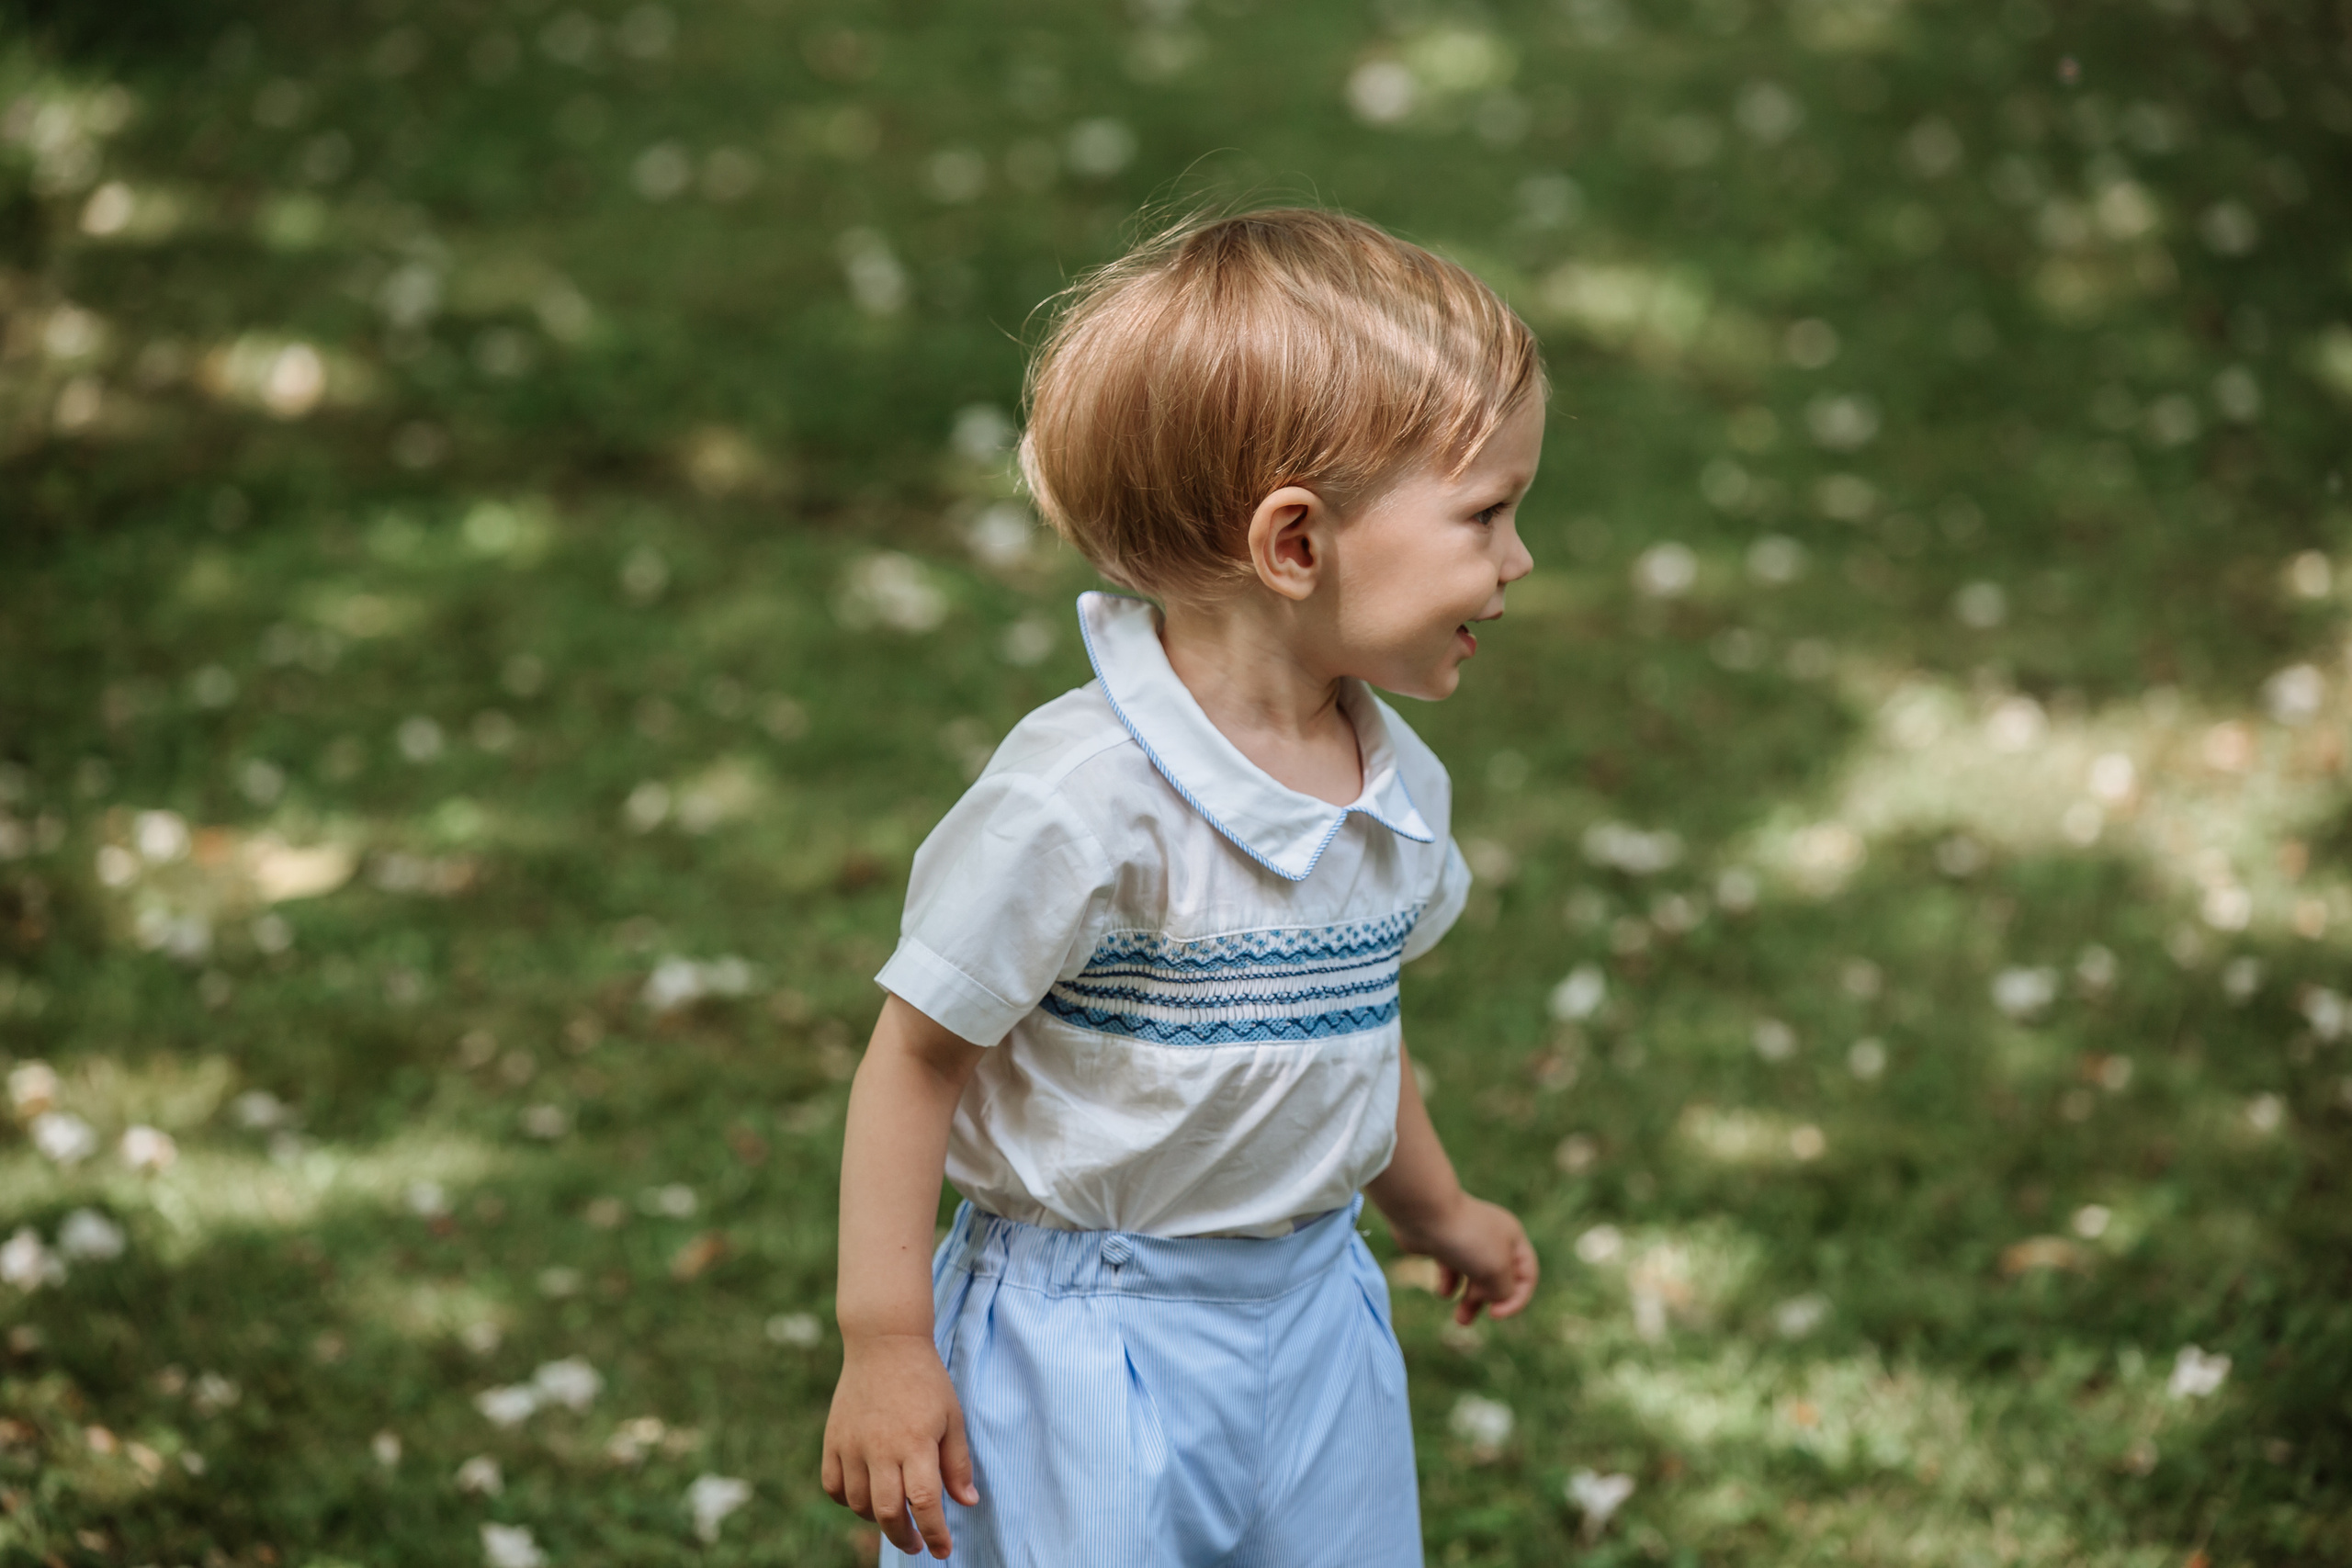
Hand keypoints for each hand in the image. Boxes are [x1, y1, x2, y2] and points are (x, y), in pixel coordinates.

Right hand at [821, 1332, 979, 1559]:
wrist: (884, 1344)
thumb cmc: (925, 1381)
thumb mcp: (952, 1417)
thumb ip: (958, 1463)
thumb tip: (966, 1503)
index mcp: (916, 1443)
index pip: (925, 1504)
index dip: (935, 1534)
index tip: (942, 1551)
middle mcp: (880, 1448)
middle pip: (888, 1513)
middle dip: (905, 1538)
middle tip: (916, 1544)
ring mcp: (852, 1445)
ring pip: (859, 1504)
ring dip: (878, 1518)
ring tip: (895, 1514)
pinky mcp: (832, 1439)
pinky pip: (833, 1486)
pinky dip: (848, 1500)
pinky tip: (865, 1495)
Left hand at [1388, 1193, 1538, 1325]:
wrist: (1425, 1214)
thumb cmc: (1467, 1240)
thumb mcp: (1497, 1271)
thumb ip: (1505, 1291)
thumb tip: (1496, 1298)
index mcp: (1513, 1239)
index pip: (1527, 1275)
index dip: (1517, 1300)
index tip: (1495, 1314)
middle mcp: (1493, 1238)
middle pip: (1499, 1279)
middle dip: (1488, 1303)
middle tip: (1468, 1321)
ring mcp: (1467, 1241)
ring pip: (1474, 1277)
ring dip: (1469, 1300)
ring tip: (1460, 1320)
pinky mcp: (1444, 1244)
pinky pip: (1452, 1270)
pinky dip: (1449, 1284)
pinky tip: (1442, 1289)